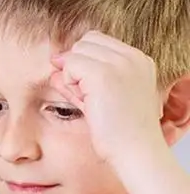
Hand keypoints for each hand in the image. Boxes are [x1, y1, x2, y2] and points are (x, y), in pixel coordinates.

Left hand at [50, 31, 165, 167]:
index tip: (86, 90)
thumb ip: (81, 81)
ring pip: (77, 51)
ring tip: (85, 99)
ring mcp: (120, 63)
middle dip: (76, 66)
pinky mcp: (104, 74)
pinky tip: (82, 100)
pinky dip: (68, 82)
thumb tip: (55, 66)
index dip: (83, 64)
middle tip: (83, 95)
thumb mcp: (101, 101)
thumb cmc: (119, 134)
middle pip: (86, 42)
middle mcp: (132, 56)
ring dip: (71, 75)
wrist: (135, 150)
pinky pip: (70, 64)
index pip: (99, 42)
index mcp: (138, 60)